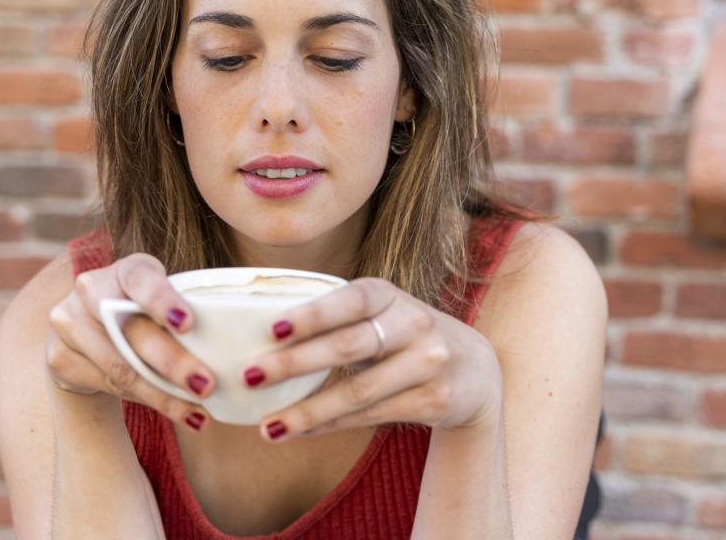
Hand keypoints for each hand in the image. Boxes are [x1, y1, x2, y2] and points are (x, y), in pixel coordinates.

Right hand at [45, 253, 213, 430]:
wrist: (85, 336)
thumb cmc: (142, 315)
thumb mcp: (162, 302)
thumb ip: (184, 313)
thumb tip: (233, 343)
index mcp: (126, 269)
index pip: (143, 280)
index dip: (163, 301)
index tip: (187, 323)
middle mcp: (91, 288)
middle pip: (133, 331)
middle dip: (172, 362)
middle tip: (206, 386)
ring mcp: (68, 321)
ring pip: (120, 366)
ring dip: (161, 393)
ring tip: (196, 411)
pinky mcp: (59, 356)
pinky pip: (109, 384)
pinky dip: (146, 401)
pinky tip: (177, 412)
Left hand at [243, 278, 502, 441]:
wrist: (475, 370)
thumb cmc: (404, 336)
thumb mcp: (382, 313)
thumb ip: (338, 319)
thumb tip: (264, 337)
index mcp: (390, 294)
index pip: (349, 299)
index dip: (312, 314)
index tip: (272, 329)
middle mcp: (413, 323)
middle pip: (347, 346)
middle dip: (294, 363)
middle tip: (250, 376)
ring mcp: (428, 363)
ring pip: (357, 392)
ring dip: (307, 411)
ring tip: (266, 427)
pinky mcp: (434, 400)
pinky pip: (370, 416)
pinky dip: (330, 426)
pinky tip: (300, 432)